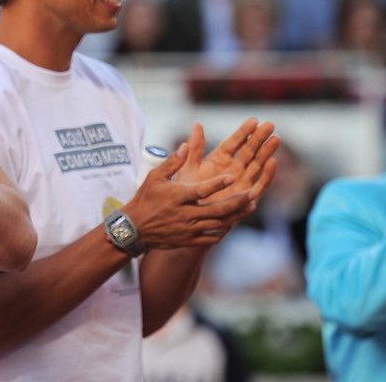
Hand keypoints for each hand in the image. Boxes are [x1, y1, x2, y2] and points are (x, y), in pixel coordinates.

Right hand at [121, 145, 251, 250]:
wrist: (134, 229)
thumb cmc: (145, 199)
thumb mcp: (154, 177)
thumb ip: (172, 162)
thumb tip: (185, 145)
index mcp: (177, 197)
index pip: (201, 190)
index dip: (217, 184)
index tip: (231, 176)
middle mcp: (185, 214)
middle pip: (217, 210)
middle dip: (236, 202)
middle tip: (251, 193)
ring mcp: (188, 229)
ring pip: (218, 224)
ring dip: (235, 215)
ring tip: (250, 206)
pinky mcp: (189, 240)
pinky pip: (211, 237)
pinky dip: (223, 230)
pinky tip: (231, 223)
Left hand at [179, 119, 278, 214]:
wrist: (189, 217)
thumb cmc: (185, 192)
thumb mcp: (188, 167)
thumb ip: (195, 148)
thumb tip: (197, 124)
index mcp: (218, 160)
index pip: (234, 143)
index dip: (244, 132)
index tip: (254, 120)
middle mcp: (232, 169)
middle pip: (249, 151)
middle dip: (260, 138)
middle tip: (271, 124)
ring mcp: (240, 183)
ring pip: (257, 165)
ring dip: (266, 153)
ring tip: (275, 139)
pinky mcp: (246, 198)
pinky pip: (259, 185)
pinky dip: (266, 174)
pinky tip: (273, 162)